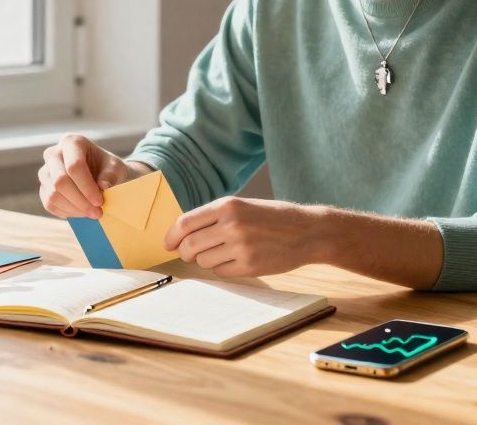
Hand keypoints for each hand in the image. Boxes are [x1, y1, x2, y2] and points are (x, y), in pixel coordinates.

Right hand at [38, 134, 132, 218]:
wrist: (100, 173)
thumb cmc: (108, 168)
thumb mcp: (116, 167)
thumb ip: (111, 175)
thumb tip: (103, 186)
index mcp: (71, 142)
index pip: (74, 166)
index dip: (87, 187)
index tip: (100, 201)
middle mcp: (53, 154)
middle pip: (60, 181)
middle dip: (80, 201)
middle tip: (97, 212)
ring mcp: (45, 171)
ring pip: (53, 195)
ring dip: (74, 209)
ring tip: (92, 212)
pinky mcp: (43, 187)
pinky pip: (50, 204)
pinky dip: (67, 212)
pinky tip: (81, 212)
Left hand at [163, 197, 328, 277]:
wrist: (307, 231)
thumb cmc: (271, 217)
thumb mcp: (242, 206)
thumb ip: (213, 216)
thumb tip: (181, 233)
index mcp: (228, 205)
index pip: (185, 223)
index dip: (172, 236)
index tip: (168, 244)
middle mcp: (231, 224)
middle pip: (189, 246)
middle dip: (185, 252)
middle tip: (189, 254)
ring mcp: (241, 246)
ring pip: (203, 261)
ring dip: (206, 260)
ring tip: (223, 252)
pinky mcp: (250, 266)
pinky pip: (220, 272)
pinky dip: (222, 268)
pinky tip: (236, 260)